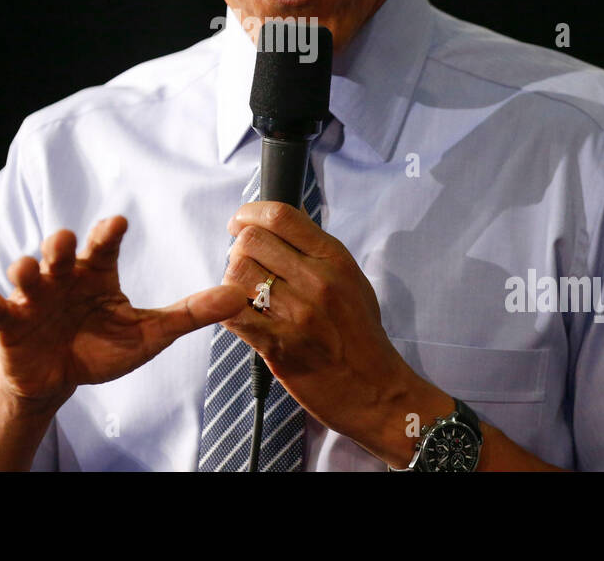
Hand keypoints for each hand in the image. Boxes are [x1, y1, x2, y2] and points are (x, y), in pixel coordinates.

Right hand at [0, 215, 241, 410]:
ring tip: (28, 271)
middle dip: (62, 243)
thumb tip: (239, 295)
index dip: (108, 232)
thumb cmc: (101, 346)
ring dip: (26, 268)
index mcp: (97, 272)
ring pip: (27, 271)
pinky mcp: (10, 322)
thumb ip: (191, 313)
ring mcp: (35, 297)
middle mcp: (64, 276)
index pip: (104, 244)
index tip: (117, 225)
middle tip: (68, 244)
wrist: (58, 377)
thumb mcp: (150, 333)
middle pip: (61, 248)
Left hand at [221, 201, 439, 455]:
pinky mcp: (278, 346)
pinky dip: (229, 311)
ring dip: (232, 280)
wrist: (375, 390)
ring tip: (245, 292)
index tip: (240, 222)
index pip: (281, 215)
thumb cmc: (360, 334)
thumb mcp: (352, 279)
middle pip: (251, 241)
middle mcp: (317, 281)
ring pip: (236, 273)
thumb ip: (318, 248)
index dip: (250, 212)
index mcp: (335, 259)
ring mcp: (297, 314)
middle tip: (245, 264)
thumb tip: (287, 215)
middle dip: (239, 249)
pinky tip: (242, 315)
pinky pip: (233, 314)